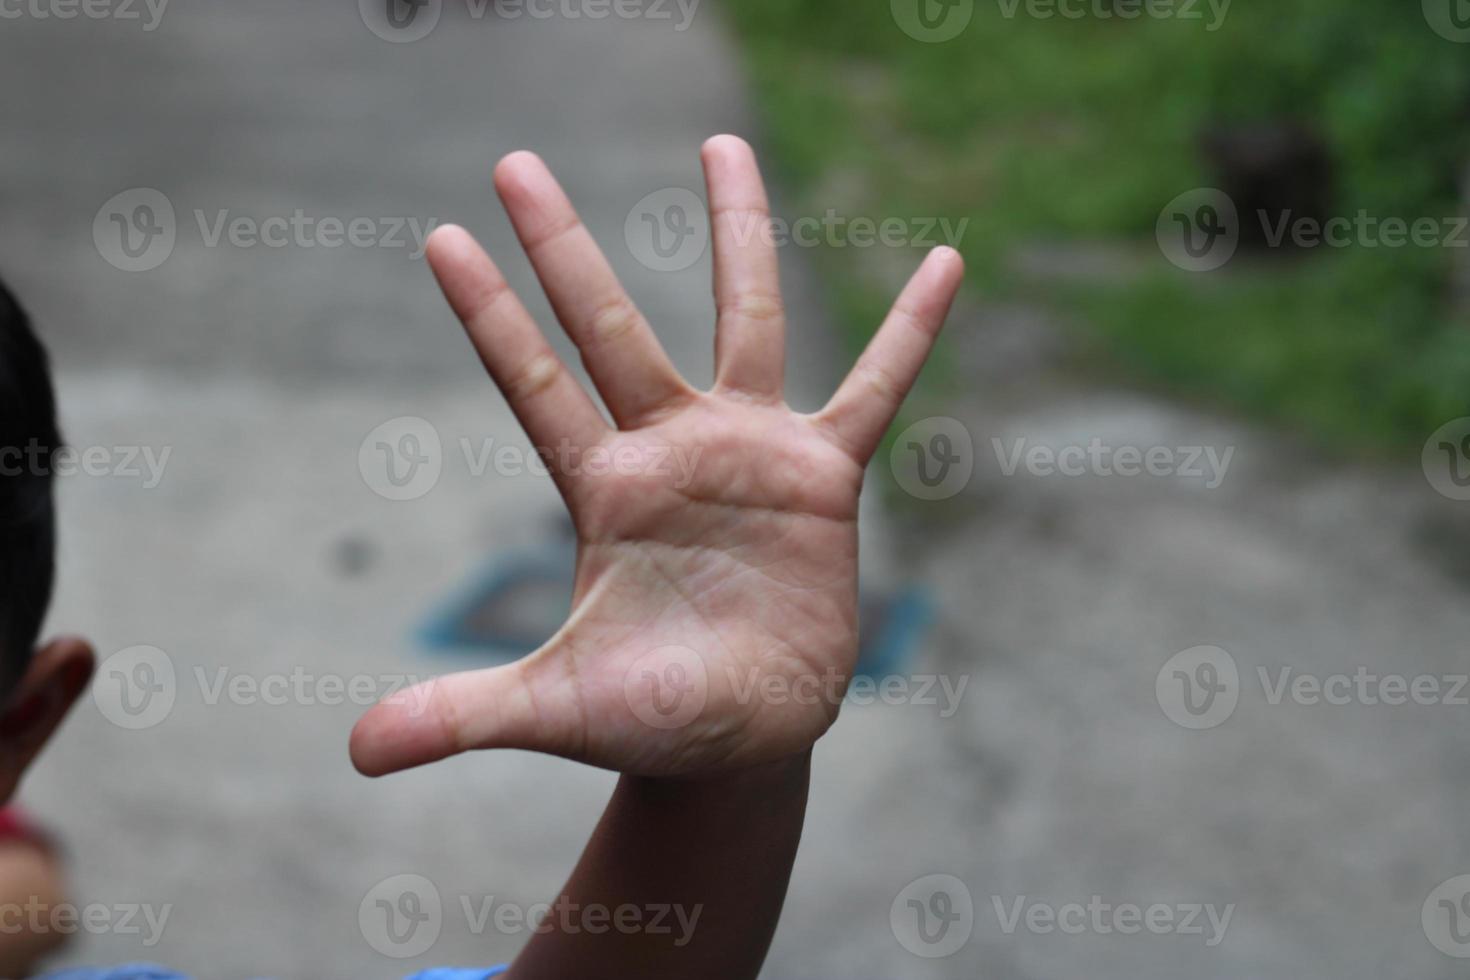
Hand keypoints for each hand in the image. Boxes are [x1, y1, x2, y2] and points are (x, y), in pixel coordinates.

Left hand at [350, 136, 961, 777]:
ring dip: (734, 231)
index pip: (533, 384)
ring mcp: (746, 453)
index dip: (489, 314)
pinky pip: (873, 389)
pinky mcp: (822, 478)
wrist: (737, 739)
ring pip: (744, 319)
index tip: (442, 236)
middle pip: (610, 324)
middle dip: (562, 247)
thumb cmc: (646, 718)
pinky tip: (945, 263)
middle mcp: (668, 450)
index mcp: (601, 491)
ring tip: (719, 140)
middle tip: (512, 162)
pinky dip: (908, 332)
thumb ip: (461, 714)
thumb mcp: (555, 710)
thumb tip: (354, 752)